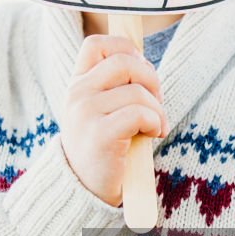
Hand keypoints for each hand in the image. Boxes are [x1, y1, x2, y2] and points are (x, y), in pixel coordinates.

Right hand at [60, 34, 168, 206]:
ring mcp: (85, 112)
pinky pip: (140, 112)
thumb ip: (113, 87)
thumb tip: (143, 61)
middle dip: (151, 79)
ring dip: (157, 109)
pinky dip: (155, 122)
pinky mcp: (100, 134)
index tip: (140, 71)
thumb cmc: (103, 150)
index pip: (96, 44)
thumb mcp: (100, 111)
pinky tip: (153, 134)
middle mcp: (77, 94)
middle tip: (155, 103)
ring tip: (155, 126)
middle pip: (125, 61)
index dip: (126, 49)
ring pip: (138, 91)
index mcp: (77, 84)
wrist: (84, 192)